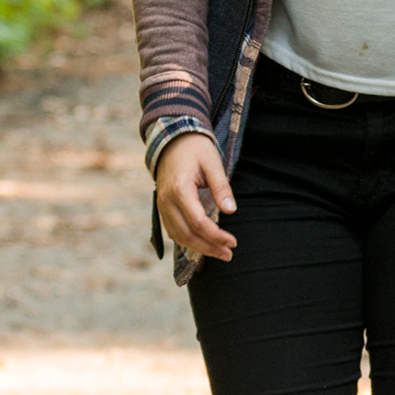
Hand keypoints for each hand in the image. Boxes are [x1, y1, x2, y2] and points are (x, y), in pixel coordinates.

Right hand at [155, 133, 236, 259]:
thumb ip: (222, 188)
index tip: (233, 242)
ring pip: (177, 236)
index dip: (215, 236)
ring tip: (219, 253)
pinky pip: (172, 230)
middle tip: (229, 254)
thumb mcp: (213, 164)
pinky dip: (186, 241)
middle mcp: (166, 201)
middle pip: (186, 234)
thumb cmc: (196, 150)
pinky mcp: (162, 207)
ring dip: (198, 248)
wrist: (173, 140)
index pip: (198, 222)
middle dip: (208, 248)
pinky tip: (202, 246)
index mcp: (179, 190)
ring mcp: (161, 205)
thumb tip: (231, 211)